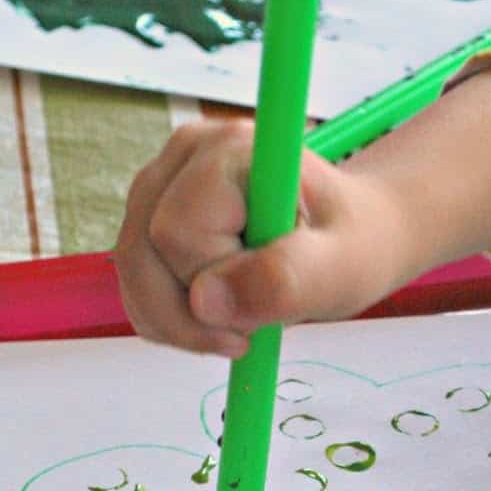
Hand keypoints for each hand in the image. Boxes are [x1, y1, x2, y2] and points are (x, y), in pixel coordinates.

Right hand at [116, 65, 490, 357]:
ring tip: (237, 335)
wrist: (360, 231)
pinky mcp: (158, 200)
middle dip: (189, 315)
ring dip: (175, 320)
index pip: (186, 232)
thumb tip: (215, 300)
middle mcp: (192, 148)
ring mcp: (168, 172)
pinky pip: (133, 269)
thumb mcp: (345, 273)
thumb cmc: (361, 246)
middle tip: (248, 343)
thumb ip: (287, 284)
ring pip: (130, 264)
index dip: (208, 288)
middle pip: (145, 250)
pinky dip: (165, 311)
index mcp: (241, 150)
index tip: (246, 335)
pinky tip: (213, 320)